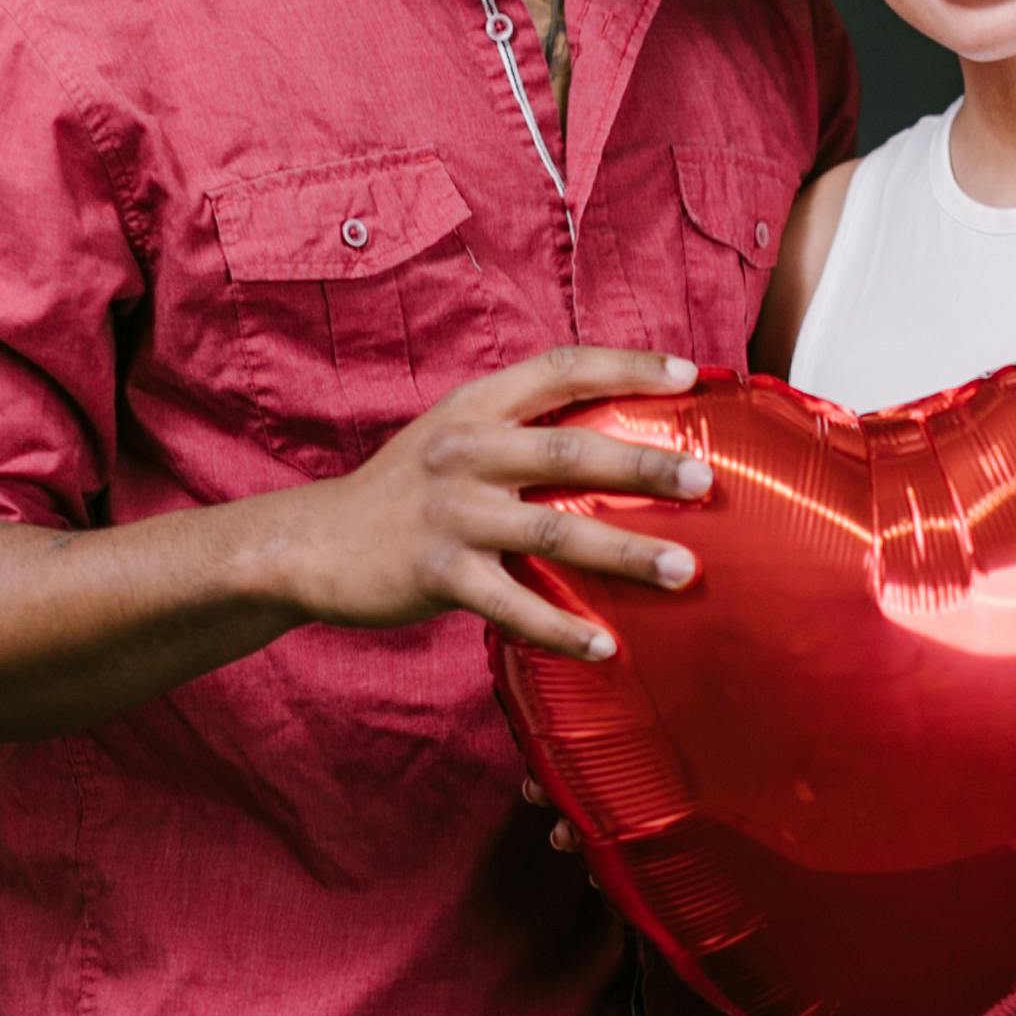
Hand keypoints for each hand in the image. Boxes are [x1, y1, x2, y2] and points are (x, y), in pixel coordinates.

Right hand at [266, 347, 710, 661]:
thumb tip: (613, 435)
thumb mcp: (452, 437)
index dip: (626, 365)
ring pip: (554, 529)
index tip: (690, 375)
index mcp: (476, 408)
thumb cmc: (402, 492)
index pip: (560, 368)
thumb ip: (518, 429)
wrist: (311, 544)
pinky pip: (513, 605)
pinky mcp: (437, 574)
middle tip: (705, 480)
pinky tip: (605, 650)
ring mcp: (451, 513)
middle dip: (644, 463)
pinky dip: (561, 630)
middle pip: (571, 449)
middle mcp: (466, 451)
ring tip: (685, 571)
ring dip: (626, 553)